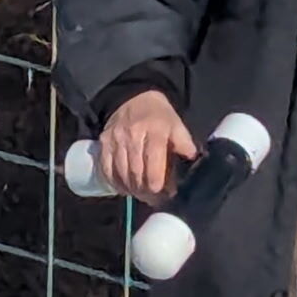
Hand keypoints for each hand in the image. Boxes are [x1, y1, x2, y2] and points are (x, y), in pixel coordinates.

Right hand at [97, 90, 197, 205]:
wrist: (134, 98)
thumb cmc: (159, 116)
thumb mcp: (177, 125)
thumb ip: (185, 143)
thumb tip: (192, 159)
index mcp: (155, 131)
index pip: (153, 163)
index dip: (158, 184)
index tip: (165, 194)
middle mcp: (133, 135)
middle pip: (137, 172)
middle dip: (146, 191)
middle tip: (154, 199)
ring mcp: (116, 139)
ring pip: (121, 173)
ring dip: (132, 190)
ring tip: (142, 195)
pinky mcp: (104, 143)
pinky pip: (106, 169)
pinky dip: (115, 183)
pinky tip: (125, 189)